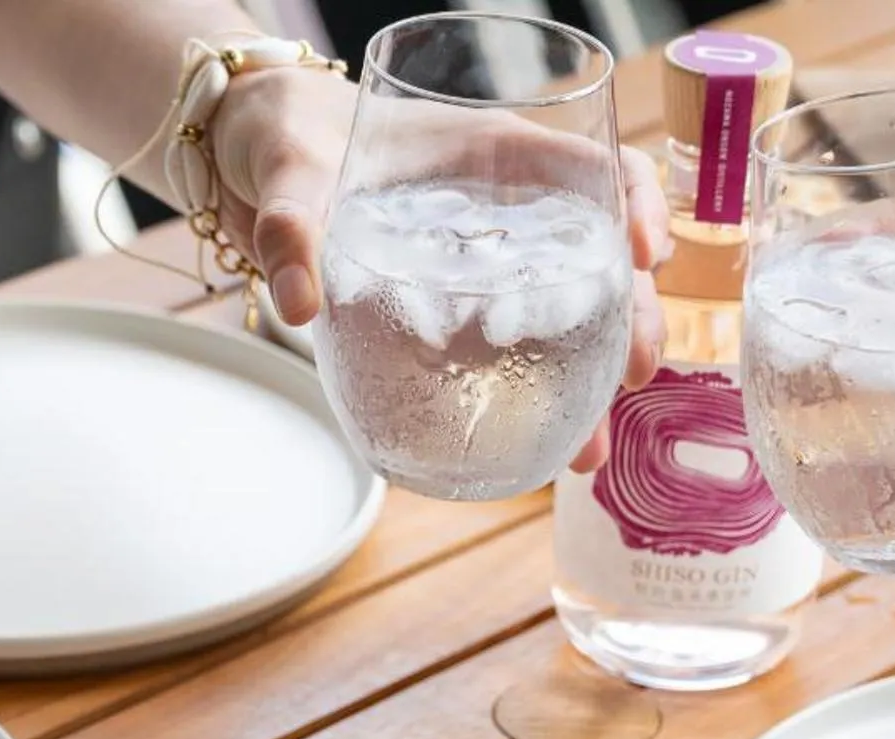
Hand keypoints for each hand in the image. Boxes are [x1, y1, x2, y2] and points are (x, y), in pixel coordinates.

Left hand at [209, 65, 671, 471]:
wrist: (253, 162)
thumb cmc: (286, 136)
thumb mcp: (288, 173)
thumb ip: (290, 229)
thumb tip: (302, 302)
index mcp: (492, 151)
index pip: (596, 164)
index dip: (634, 202)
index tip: (641, 255)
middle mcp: (508, 205)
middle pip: (603, 253)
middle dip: (635, 315)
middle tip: (633, 374)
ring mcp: (492, 257)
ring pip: (576, 310)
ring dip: (596, 374)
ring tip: (590, 445)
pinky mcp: (464, 303)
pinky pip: (524, 343)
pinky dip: (543, 390)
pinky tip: (545, 443)